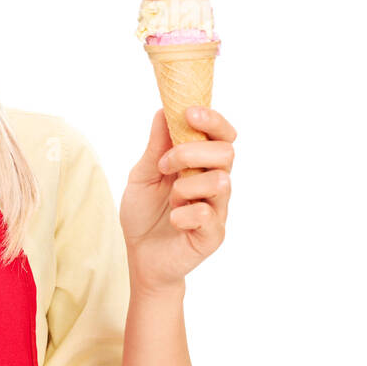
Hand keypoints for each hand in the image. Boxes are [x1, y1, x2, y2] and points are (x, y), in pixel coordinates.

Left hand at [120, 107, 236, 293]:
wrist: (140, 256)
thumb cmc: (144, 213)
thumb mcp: (143, 175)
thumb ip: (156, 147)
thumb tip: (164, 110)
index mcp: (201, 165)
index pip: (222, 135)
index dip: (213, 120)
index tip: (189, 112)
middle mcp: (215, 183)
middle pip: (226, 152)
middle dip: (191, 152)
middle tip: (164, 165)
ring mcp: (218, 209)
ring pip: (221, 181)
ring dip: (186, 186)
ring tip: (171, 200)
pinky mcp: (214, 234)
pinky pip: (208, 214)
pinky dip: (184, 214)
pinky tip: (174, 219)